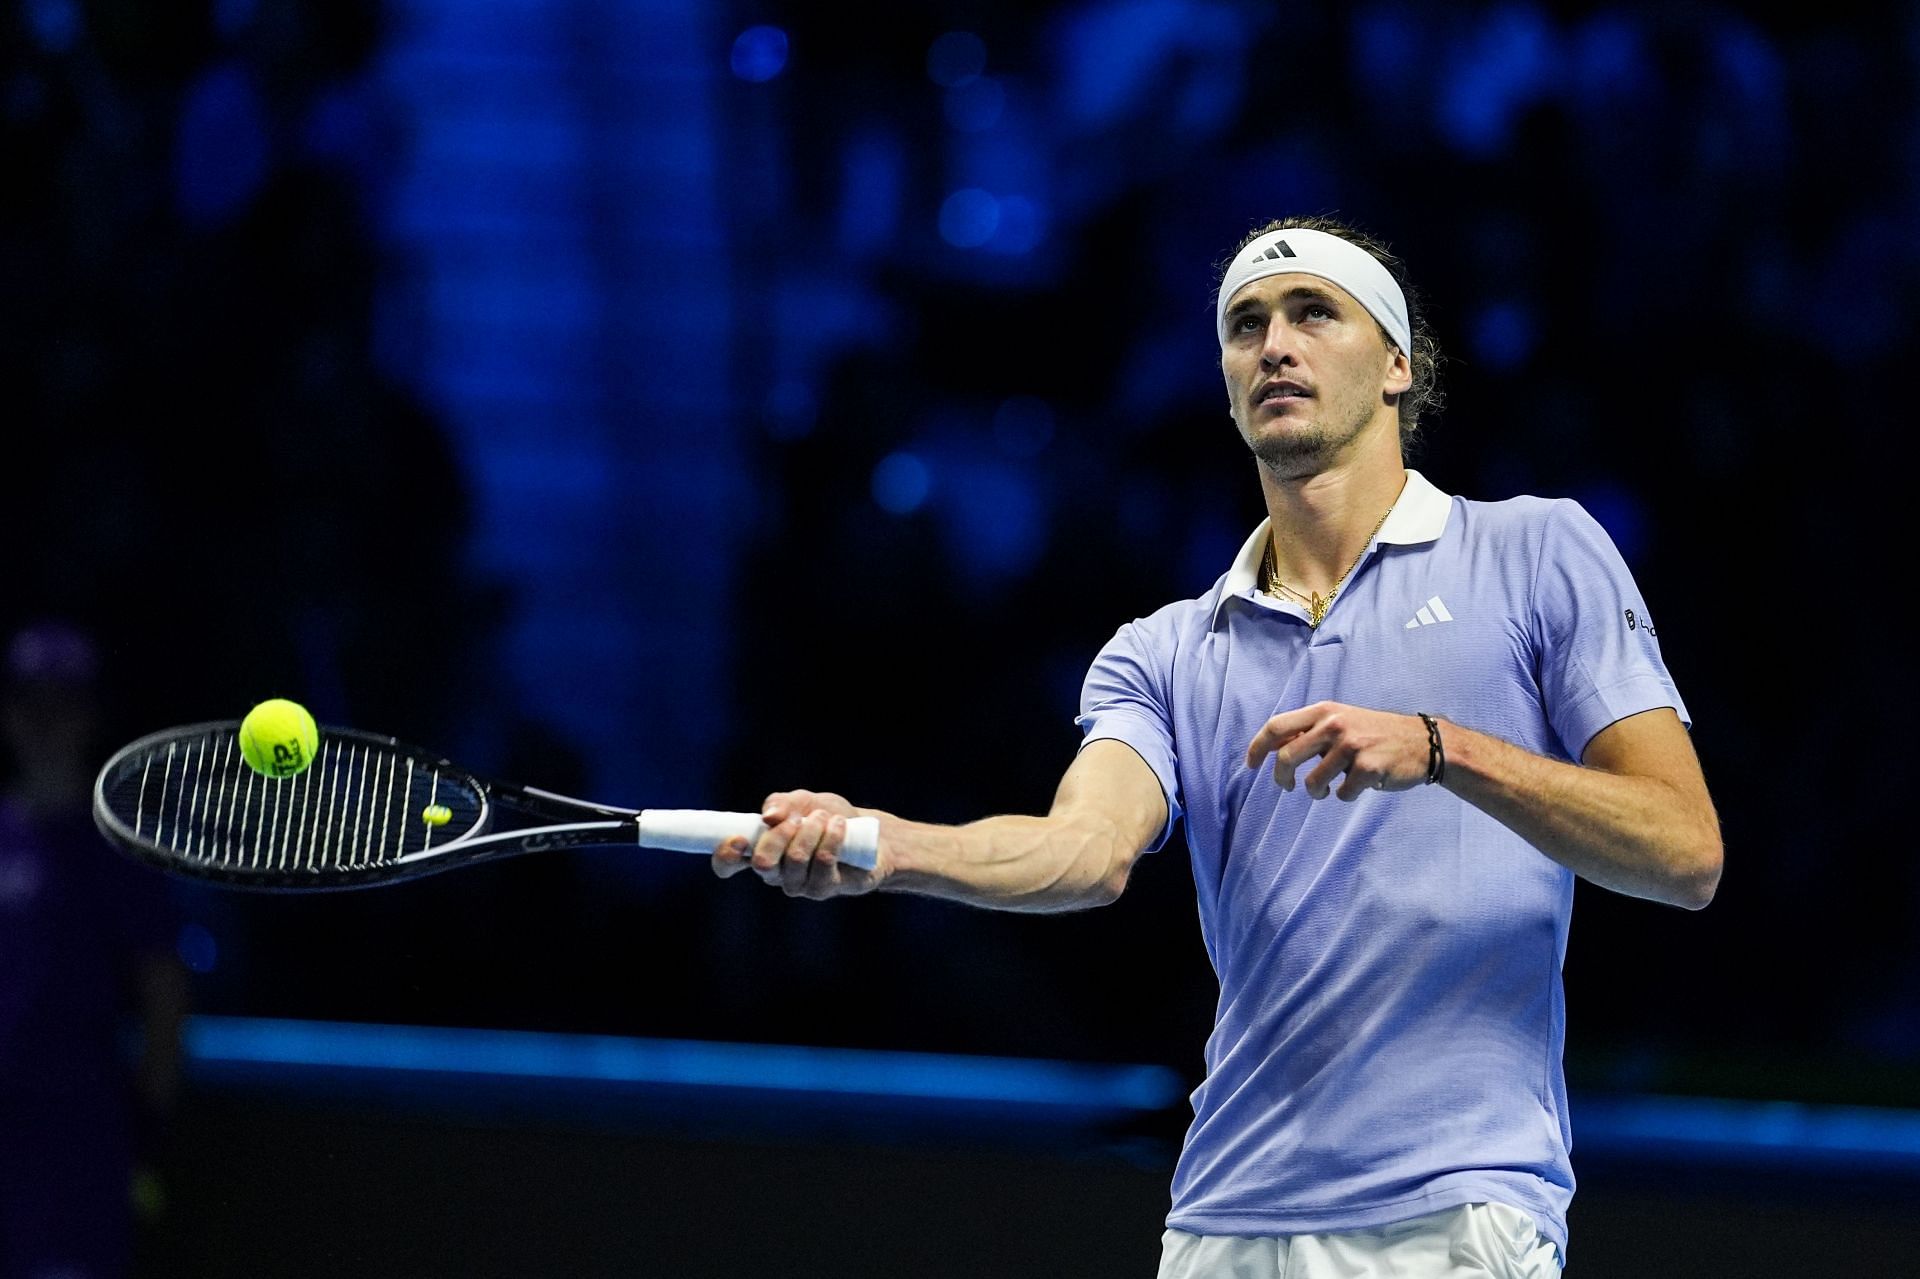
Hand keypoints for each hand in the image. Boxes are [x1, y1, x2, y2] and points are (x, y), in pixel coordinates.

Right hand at [710, 788, 886, 898]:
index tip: (738, 838)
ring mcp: (799, 884)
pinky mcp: (824, 889)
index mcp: (760, 851)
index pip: (727, 864)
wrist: (867, 831)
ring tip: (825, 817)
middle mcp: (775, 873)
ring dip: (811, 832)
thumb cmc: (827, 816)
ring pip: (795, 860)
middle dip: (781, 834)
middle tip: (799, 818)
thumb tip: (769, 817)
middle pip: (763, 862)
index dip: (725, 856)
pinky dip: (831, 839)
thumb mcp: (802, 801)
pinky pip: (822, 864)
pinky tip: (839, 826)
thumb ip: (782, 802)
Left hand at [1245, 701, 1435, 799]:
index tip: (1251, 766)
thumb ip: (1311, 731)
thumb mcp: (1341, 720)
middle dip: (1281, 779)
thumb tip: (1272, 750)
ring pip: (1313, 782)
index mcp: (1324, 711)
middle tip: (1287, 787)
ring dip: (1317, 791)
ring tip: (1329, 788)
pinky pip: (1342, 794)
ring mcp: (1352, 746)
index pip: (1276, 727)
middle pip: (1286, 757)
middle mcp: (1335, 724)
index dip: (1258, 748)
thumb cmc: (1375, 733)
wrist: (1423, 742)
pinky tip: (1359, 785)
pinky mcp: (1369, 768)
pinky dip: (1345, 795)